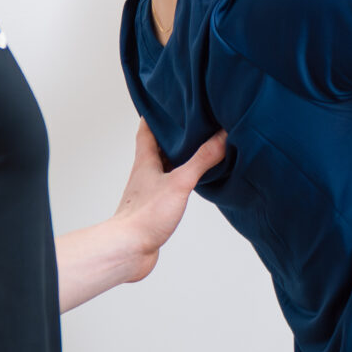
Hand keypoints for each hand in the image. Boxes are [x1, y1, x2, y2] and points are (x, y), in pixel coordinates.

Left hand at [109, 122, 226, 278]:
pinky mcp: (154, 208)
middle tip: (191, 123)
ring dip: (178, 157)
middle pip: (157, 145)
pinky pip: (169, 187)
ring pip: (164, 166)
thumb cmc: (146, 215)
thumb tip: (222, 137)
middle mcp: (145, 172)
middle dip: (173, 134)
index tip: (169, 101)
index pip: (147, 128)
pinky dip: (180, 179)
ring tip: (197, 149)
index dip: (157, 113)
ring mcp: (149, 190)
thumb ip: (201, 160)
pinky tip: (192, 183)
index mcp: (146, 160)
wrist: (129, 249)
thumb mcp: (180, 182)